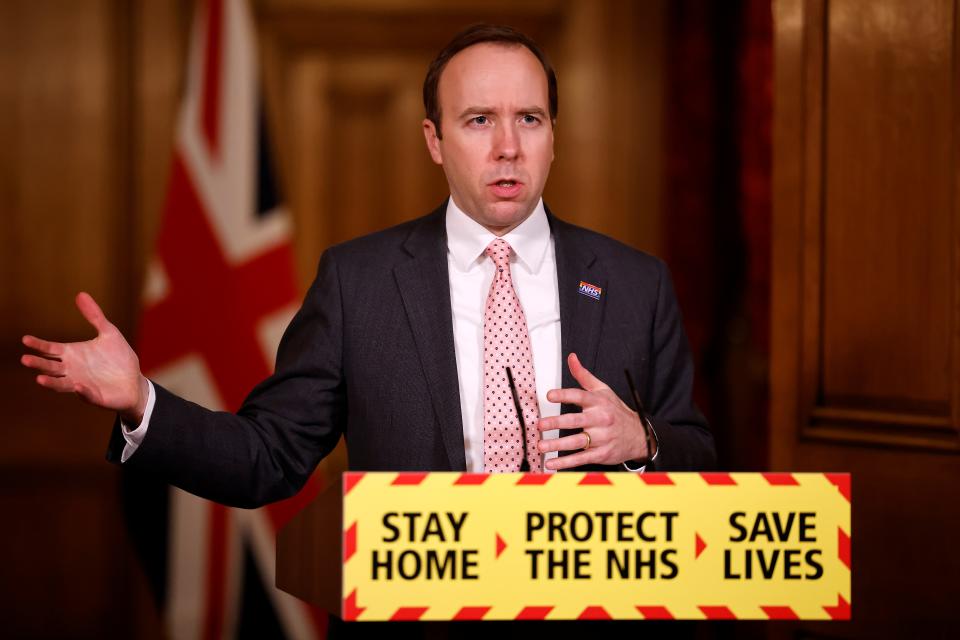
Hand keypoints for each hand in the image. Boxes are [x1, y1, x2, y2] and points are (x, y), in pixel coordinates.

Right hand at [20, 292, 148, 423]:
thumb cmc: (118, 357)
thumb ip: (94, 315)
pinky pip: (87, 395)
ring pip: (61, 384)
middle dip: (38, 363)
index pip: (50, 349)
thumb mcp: (108, 332)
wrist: (134, 380)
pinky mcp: (95, 397)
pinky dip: (83, 391)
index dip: (38, 345)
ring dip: (51, 382)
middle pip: (50, 367)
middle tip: (25, 359)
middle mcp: (72, 370)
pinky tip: (79, 385)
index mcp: (72, 354)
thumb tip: (80, 294)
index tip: (25, 339)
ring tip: (39, 379)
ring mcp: (81, 385)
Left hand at [536, 352, 654, 469]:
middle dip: (556, 423)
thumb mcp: (603, 390)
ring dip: (557, 445)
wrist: (640, 435)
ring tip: (541, 446)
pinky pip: (582, 458)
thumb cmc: (616, 411)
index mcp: (599, 402)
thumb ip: (584, 376)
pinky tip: (551, 463)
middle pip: (576, 420)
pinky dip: (565, 463)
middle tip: (540, 425)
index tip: (549, 395)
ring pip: (577, 441)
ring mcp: (602, 438)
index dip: (564, 395)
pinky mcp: (602, 454)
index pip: (580, 396)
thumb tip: (572, 358)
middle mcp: (600, 419)